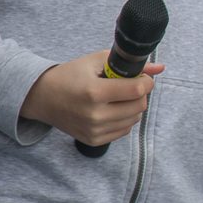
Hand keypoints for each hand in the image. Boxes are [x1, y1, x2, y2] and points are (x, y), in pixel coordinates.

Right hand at [21, 51, 163, 145]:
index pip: (138, 89)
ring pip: (134, 119)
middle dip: (140, 94)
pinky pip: (124, 130)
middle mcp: (95, 115)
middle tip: (128, 86)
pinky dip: (123, 119)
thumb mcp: (96, 61)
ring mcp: (94, 130)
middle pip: (139, 106)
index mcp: (94, 93)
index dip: (146, 81)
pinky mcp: (94, 140)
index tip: (142, 77)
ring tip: (117, 97)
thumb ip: (130, 64)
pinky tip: (111, 109)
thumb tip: (160, 68)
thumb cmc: (70, 76)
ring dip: (132, 107)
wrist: (42, 97)